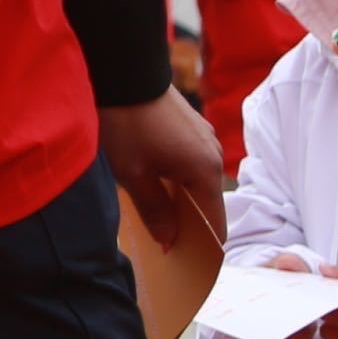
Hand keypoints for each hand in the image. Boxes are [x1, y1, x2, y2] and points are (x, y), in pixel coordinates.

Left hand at [102, 87, 229, 256]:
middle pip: (206, 203)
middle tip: (167, 250)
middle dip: (188, 227)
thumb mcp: (133, 173)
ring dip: (180, 202)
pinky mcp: (191, 129)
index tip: (191, 268)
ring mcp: (204, 139)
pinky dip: (177, 182)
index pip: (215, 222)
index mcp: (205, 170)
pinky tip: (153, 190)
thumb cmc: (126, 122)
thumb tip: (169, 240)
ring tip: (157, 222)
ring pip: (196, 183)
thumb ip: (154, 209)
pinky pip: (189, 165)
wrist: (122, 71)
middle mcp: (213, 154)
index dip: (204, 247)